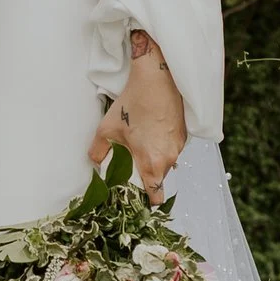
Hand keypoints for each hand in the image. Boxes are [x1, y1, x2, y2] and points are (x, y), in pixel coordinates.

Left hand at [92, 34, 187, 195]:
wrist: (157, 80)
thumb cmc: (132, 105)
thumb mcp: (106, 130)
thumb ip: (98, 153)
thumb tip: (96, 165)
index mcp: (151, 163)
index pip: (156, 196)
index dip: (146, 200)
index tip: (136, 196)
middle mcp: (169, 158)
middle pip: (159, 180)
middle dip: (146, 177)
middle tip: (131, 165)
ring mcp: (179, 147)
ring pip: (166, 164)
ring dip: (154, 160)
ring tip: (140, 144)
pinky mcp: (183, 135)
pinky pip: (171, 150)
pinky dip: (161, 147)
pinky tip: (150, 132)